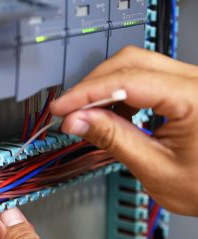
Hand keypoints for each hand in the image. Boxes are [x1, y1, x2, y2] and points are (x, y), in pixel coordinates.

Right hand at [50, 46, 197, 215]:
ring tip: (89, 115)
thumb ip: (114, 139)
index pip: (128, 82)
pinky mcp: (184, 88)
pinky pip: (145, 78)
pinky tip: (112, 113)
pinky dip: (121, 93)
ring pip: (136, 66)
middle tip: (70, 110)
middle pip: (130, 62)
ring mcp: (191, 82)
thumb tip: (78, 121)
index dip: (87, 93)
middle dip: (94, 86)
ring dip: (105, 88)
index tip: (62, 107)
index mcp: (195, 98)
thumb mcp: (154, 167)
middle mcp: (196, 81)